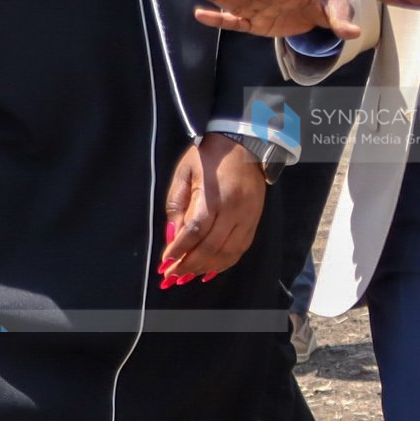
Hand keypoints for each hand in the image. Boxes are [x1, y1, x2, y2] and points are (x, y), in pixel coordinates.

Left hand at [158, 133, 265, 285]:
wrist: (245, 143)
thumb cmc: (208, 156)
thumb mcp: (184, 173)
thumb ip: (177, 205)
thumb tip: (173, 237)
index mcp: (214, 195)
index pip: (195, 230)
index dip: (179, 250)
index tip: (164, 264)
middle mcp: (234, 210)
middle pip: (211, 246)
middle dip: (189, 265)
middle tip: (171, 277)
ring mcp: (247, 217)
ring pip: (227, 253)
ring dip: (205, 268)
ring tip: (186, 276)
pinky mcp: (255, 222)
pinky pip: (239, 250)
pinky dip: (223, 264)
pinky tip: (208, 271)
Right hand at [191, 0, 358, 39]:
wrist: (321, 1)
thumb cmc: (329, 1)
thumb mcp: (339, 9)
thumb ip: (342, 21)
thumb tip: (354, 32)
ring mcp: (261, 10)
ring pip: (235, 3)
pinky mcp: (257, 22)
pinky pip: (236, 22)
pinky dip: (220, 19)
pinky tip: (201, 14)